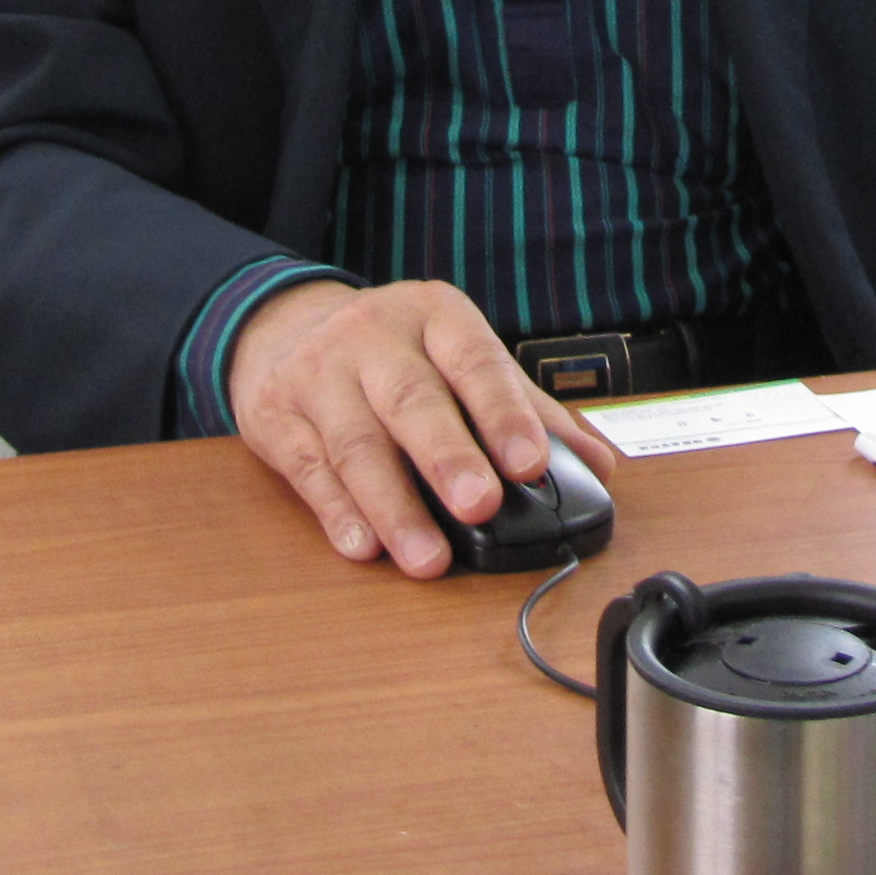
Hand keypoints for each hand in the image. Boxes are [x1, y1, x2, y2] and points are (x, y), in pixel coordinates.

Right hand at [222, 278, 624, 576]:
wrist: (284, 326)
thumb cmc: (393, 352)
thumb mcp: (457, 356)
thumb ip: (527, 409)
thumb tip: (599, 466)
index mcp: (434, 316)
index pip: (475, 361)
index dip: (504, 413)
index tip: (531, 464)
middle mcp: (372, 337)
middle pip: (412, 401)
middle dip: (448, 457)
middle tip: (480, 506)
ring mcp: (318, 375)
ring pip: (357, 445)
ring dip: (395, 507)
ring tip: (427, 558)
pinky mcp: (276, 417)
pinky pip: (309, 471)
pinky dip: (337, 513)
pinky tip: (364, 547)